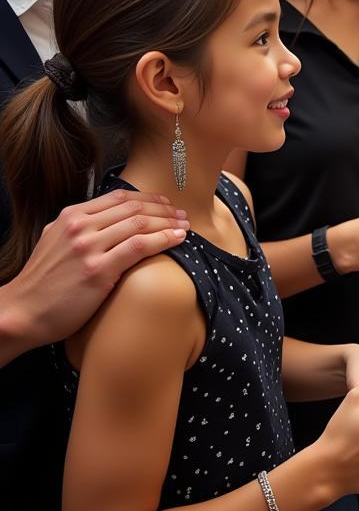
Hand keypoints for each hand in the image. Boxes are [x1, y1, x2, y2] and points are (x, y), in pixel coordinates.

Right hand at [0, 191, 188, 355]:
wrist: (21, 313)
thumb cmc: (43, 282)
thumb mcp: (56, 241)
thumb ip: (81, 227)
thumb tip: (111, 218)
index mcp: (71, 216)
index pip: (119, 197)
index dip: (148, 198)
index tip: (166, 204)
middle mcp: (80, 227)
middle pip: (134, 208)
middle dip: (164, 210)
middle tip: (182, 215)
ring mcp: (89, 248)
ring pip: (140, 224)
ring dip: (169, 223)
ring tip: (184, 226)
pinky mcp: (98, 270)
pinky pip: (140, 246)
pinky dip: (164, 239)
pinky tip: (178, 239)